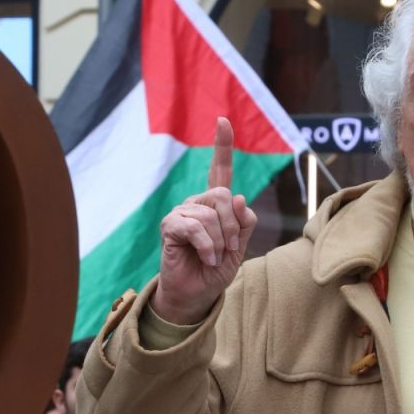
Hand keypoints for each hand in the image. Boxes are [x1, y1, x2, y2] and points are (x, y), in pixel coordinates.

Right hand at [151, 117, 257, 326]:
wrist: (197, 294)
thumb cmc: (216, 270)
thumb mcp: (239, 247)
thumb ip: (243, 224)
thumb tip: (239, 198)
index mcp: (215, 205)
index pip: (220, 170)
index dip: (222, 145)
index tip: (223, 120)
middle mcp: (197, 203)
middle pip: (223, 195)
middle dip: (232, 226)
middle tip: (229, 250)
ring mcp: (182, 213)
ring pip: (210, 214)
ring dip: (219, 242)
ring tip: (214, 258)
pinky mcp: (170, 226)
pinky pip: (195, 227)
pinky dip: (207, 247)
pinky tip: (206, 258)